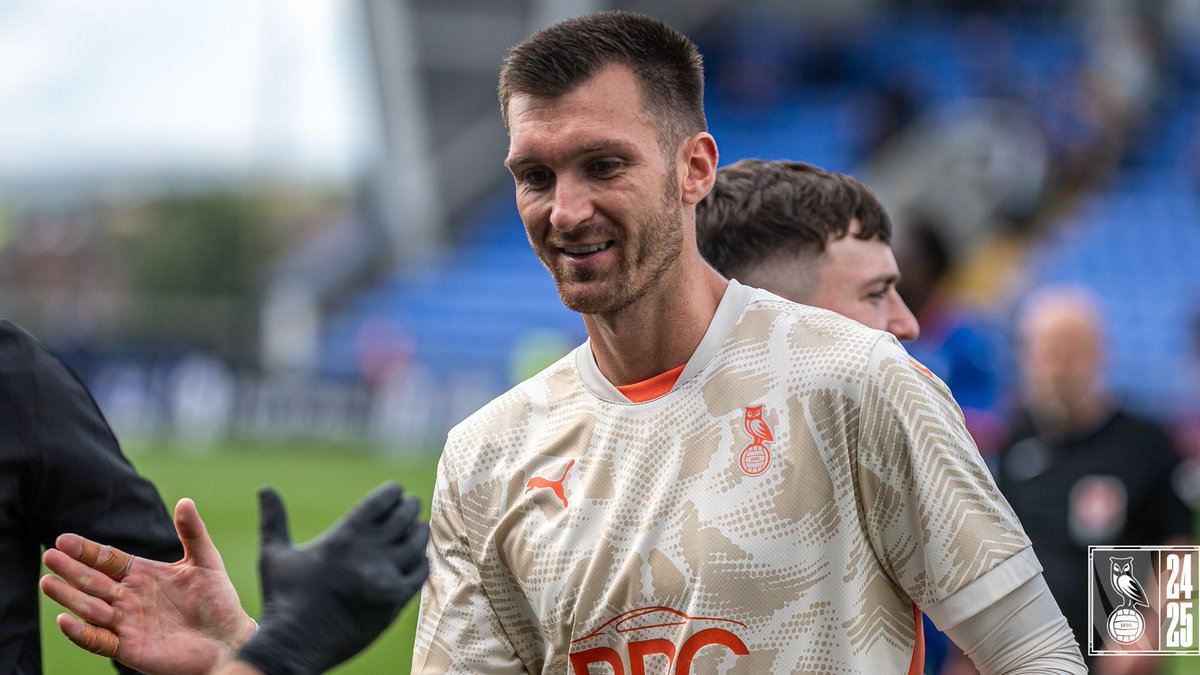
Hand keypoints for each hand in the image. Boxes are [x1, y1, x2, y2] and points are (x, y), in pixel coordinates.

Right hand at [40, 498, 255, 674]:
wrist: (227, 638)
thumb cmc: (217, 599)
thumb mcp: (205, 561)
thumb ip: (193, 533)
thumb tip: (185, 501)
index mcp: (141, 575)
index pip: (107, 559)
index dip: (86, 550)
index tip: (64, 540)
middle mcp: (127, 597)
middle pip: (92, 581)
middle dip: (71, 570)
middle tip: (49, 557)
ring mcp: (125, 623)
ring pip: (90, 609)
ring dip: (70, 597)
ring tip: (48, 582)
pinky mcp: (128, 648)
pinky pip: (98, 640)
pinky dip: (81, 632)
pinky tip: (65, 620)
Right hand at [235, 483, 429, 674]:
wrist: (295, 646)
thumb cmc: (283, 599)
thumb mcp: (275, 555)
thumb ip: (274, 519)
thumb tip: (264, 488)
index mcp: (344, 536)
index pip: (383, 500)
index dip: (393, 492)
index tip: (395, 492)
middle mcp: (369, 551)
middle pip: (405, 516)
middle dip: (409, 507)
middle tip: (409, 506)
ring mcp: (385, 575)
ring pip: (417, 542)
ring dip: (418, 532)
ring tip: (415, 529)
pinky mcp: (395, 599)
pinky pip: (420, 572)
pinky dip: (421, 562)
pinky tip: (415, 560)